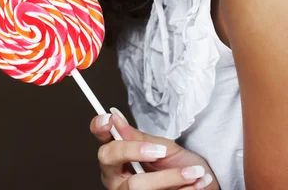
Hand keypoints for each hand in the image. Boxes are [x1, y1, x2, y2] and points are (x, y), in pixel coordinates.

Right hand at [90, 108, 219, 189]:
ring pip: (136, 186)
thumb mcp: (163, 148)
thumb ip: (140, 138)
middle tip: (161, 150)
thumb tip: (116, 118)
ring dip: (170, 177)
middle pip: (109, 159)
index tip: (110, 119)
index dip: (99, 128)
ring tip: (193, 173)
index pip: (102, 140)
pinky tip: (194, 184)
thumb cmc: (179, 166)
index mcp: (118, 159)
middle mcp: (115, 178)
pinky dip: (181, 189)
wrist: (201, 185)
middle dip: (135, 150)